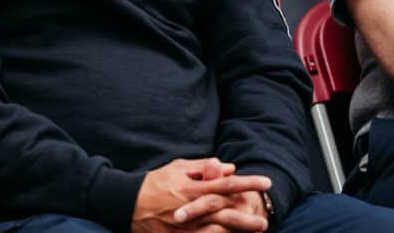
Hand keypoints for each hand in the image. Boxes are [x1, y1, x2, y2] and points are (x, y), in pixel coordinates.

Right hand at [132, 158, 270, 232]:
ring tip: (253, 231)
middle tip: (265, 220)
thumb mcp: (179, 167)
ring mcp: (184, 226)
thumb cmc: (155, 182)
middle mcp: (191, 207)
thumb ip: (204, 167)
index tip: (266, 182)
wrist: (126, 203)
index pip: (227, 183)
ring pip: (216, 230)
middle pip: (225, 211)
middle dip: (246, 216)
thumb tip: (228, 167)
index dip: (248, 182)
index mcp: (193, 187)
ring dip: (236, 231)